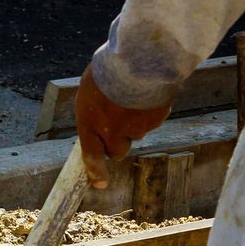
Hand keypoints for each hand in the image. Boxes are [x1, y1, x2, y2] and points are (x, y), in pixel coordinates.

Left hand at [75, 61, 170, 189]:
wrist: (139, 61)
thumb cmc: (109, 70)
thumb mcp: (90, 88)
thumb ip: (93, 108)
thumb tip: (97, 114)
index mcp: (90, 123)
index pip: (91, 155)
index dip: (96, 171)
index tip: (100, 184)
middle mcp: (111, 132)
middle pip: (118, 151)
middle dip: (119, 142)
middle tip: (120, 124)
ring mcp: (135, 128)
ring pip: (137, 133)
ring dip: (135, 122)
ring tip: (134, 97)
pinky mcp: (155, 120)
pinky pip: (152, 120)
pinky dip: (150, 110)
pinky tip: (148, 93)